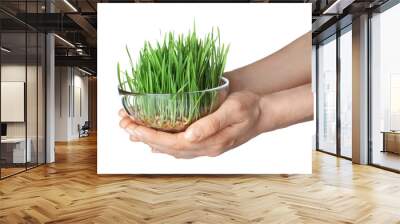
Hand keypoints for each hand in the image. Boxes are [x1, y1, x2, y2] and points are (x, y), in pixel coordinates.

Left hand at [119, 91, 262, 158]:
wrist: (263, 113)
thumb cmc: (249, 108)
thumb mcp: (233, 110)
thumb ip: (211, 124)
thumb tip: (189, 135)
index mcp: (210, 142)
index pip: (173, 142)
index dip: (150, 135)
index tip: (131, 126)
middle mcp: (204, 148)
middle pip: (167, 147)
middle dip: (143, 136)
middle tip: (124, 124)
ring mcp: (204, 147)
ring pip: (171, 149)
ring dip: (150, 140)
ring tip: (132, 131)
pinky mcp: (205, 142)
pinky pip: (179, 147)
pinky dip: (163, 143)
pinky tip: (155, 140)